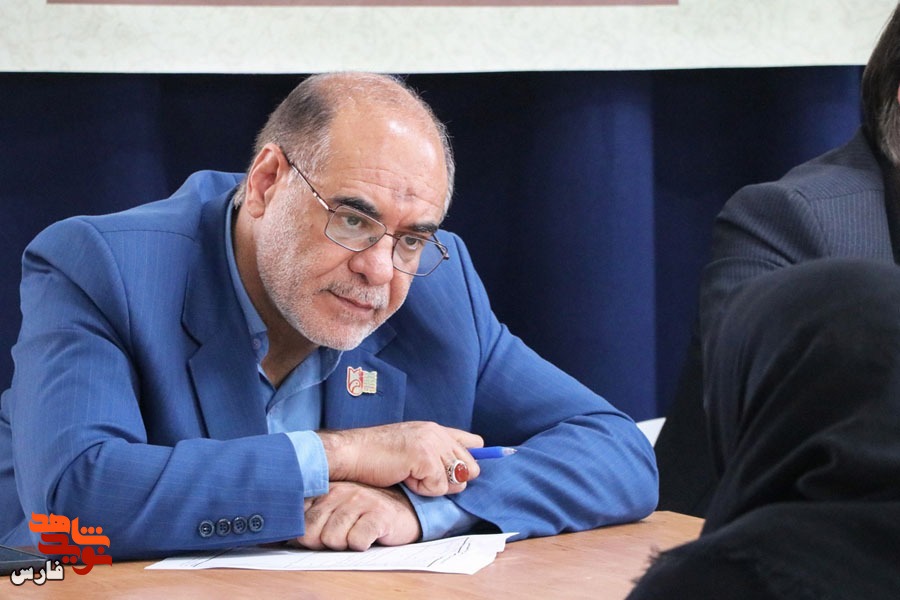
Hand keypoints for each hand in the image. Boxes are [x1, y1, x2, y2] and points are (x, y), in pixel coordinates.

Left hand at [292, 482, 420, 550]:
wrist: (405, 510)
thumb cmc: (366, 514)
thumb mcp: (336, 511)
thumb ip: (311, 518)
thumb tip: (286, 538)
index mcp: (326, 489)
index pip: (298, 518)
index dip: (304, 535)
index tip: (316, 535)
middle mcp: (341, 491)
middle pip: (311, 533)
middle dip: (322, 543)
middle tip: (342, 536)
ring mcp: (360, 501)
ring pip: (332, 539)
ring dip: (344, 544)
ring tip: (357, 534)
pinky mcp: (379, 515)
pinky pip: (357, 541)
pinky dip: (361, 545)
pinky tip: (370, 536)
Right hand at [319, 421, 482, 495]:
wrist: (351, 454)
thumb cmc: (375, 457)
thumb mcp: (411, 450)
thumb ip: (436, 456)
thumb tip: (463, 477)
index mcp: (435, 429)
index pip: (473, 443)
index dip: (474, 460)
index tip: (478, 470)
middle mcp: (437, 433)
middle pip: (470, 467)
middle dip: (451, 480)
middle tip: (422, 478)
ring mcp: (433, 443)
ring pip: (455, 479)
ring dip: (434, 486)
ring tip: (409, 475)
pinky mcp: (426, 457)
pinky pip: (438, 487)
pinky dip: (421, 489)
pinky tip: (403, 476)